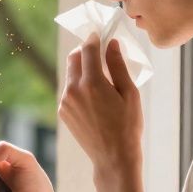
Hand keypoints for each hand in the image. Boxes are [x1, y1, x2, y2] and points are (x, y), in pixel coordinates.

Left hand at [59, 34, 143, 176]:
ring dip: (82, 68)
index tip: (100, 34)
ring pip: (70, 73)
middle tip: (100, 53)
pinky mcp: (63, 111)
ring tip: (101, 77)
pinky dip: (79, 85)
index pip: (88, 49)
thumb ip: (118, 66)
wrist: (113, 157)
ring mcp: (65, 102)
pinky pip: (69, 89)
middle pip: (74, 57)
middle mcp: (73, 90)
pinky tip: (95, 95)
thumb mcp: (129, 93)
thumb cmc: (127, 126)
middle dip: (86, 51)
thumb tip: (111, 44)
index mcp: (92, 83)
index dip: (94, 38)